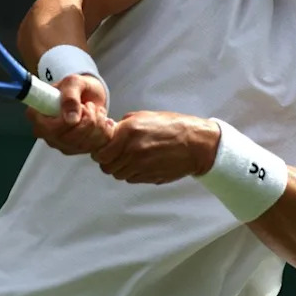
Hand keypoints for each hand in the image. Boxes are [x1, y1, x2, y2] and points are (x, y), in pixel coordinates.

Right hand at [26, 74, 114, 154]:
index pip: (47, 128)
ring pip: (82, 144)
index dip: (66, 122)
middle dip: (87, 120)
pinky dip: (103, 132)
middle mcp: (46, 133)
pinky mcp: (76, 150)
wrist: (90, 95)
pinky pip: (93, 147)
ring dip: (97, 125)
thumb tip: (71, 118)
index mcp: (37, 115)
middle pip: (67, 139)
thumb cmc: (77, 87)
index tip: (81, 107)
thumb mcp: (73, 82)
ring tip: (96, 111)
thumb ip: (70, 96)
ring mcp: (60, 143)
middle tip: (90, 106)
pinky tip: (103, 121)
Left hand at [91, 111, 220, 184]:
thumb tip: (110, 131)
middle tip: (115, 155)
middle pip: (107, 166)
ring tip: (130, 159)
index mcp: (129, 132)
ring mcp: (140, 166)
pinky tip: (141, 164)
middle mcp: (132, 151)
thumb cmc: (172, 126)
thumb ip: (124, 124)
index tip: (103, 149)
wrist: (195, 144)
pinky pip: (132, 179)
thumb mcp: (145, 116)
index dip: (99, 152)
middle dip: (108, 161)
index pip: (101, 152)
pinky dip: (132, 174)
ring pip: (118, 175)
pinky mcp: (149, 177)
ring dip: (120, 168)